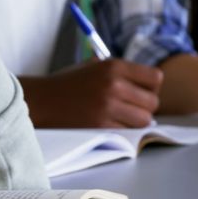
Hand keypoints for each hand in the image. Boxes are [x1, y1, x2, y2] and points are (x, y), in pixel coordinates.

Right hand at [23, 59, 162, 127]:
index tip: (140, 93)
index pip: (155, 78)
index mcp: (114, 66)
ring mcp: (108, 106)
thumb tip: (150, 87)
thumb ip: (121, 73)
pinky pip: (128, 132)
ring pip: (144, 120)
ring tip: (121, 118)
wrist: (42, 100)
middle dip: (145, 107)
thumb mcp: (95, 66)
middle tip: (130, 109)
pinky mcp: (100, 126)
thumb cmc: (70, 83)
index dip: (151, 88)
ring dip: (136, 122)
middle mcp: (114, 84)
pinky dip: (123, 132)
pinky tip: (110, 125)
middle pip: (153, 102)